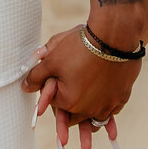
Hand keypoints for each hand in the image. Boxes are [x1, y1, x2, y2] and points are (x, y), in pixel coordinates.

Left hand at [22, 25, 139, 144]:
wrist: (114, 34)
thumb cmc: (80, 45)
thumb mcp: (52, 58)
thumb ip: (36, 75)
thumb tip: (25, 87)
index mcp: (70, 102)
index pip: (56, 103)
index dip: (54, 90)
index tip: (57, 77)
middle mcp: (90, 109)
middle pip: (76, 113)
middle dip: (71, 105)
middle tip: (71, 90)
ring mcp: (109, 104)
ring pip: (96, 114)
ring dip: (91, 110)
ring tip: (88, 103)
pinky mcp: (122, 96)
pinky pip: (113, 107)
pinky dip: (108, 103)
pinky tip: (105, 95)